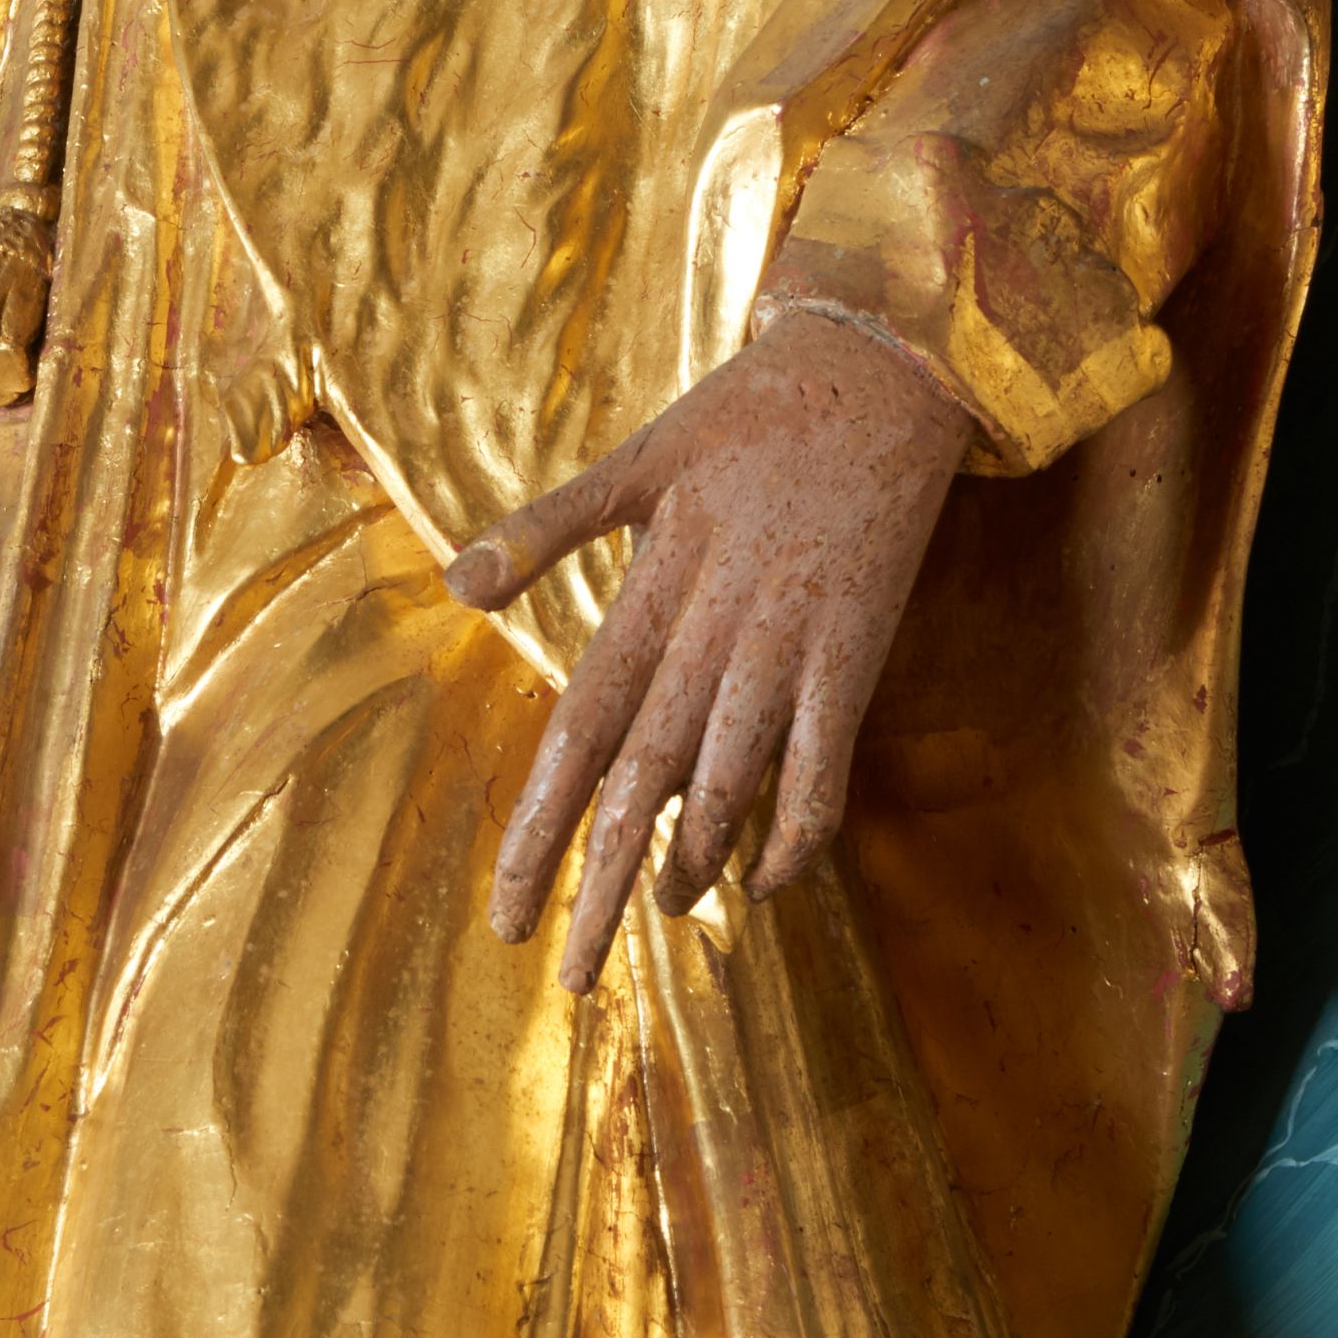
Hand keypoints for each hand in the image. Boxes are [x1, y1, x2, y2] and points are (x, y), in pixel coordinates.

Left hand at [445, 308, 969, 993]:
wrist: (882, 366)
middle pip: (640, 780)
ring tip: (661, 921)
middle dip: (600, 884)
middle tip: (566, 971)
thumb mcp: (637, 456)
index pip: (577, 732)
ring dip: (691, 863)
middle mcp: (712, 626)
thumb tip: (455, 584)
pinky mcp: (858, 650)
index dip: (538, 828)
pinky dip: (795, 833)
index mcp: (649, 586)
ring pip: (728, 782)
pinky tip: (764, 881)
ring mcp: (789, 643)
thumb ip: (548, 526)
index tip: (505, 911)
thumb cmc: (750, 412)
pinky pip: (824, 768)